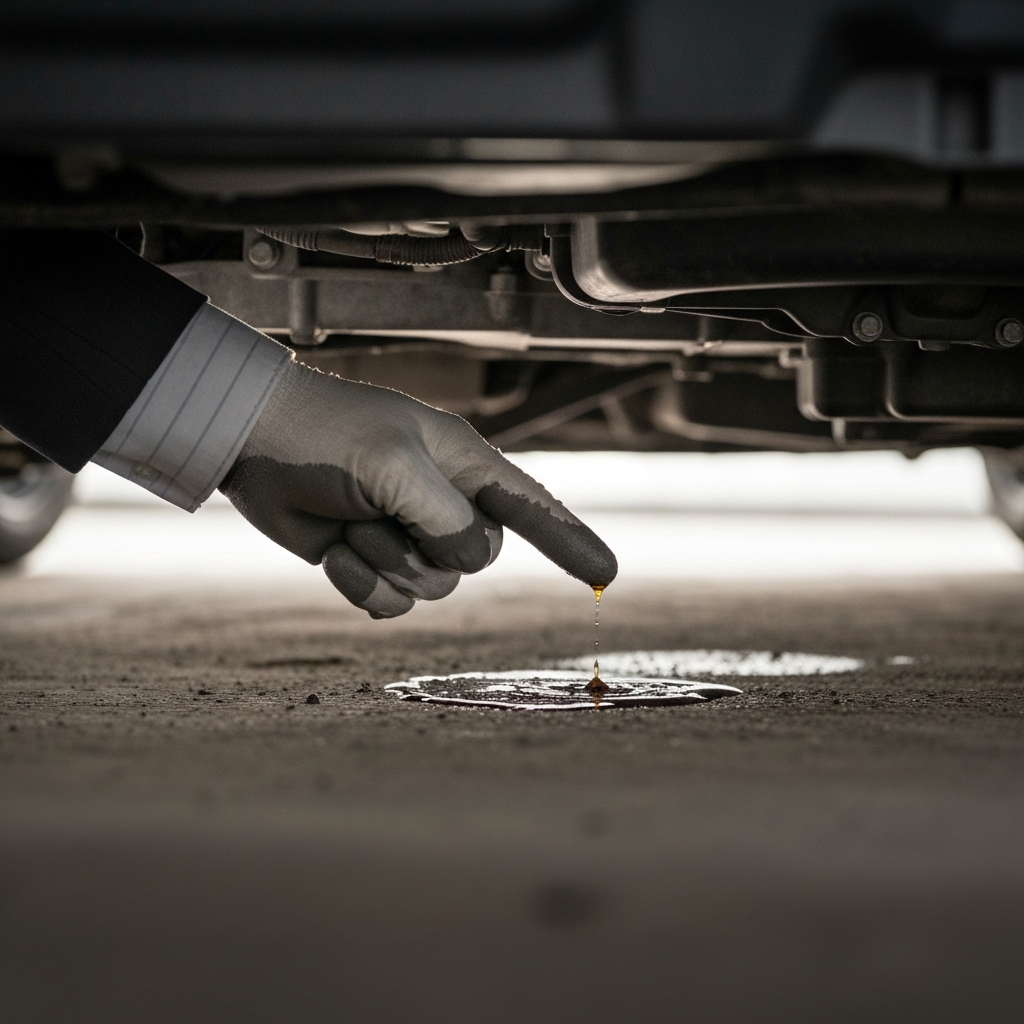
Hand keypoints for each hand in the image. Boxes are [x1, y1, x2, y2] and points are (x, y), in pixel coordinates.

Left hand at [220, 360, 616, 616]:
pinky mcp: (372, 560)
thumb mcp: (397, 467)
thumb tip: (465, 561)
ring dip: (386, 564)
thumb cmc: (329, 436)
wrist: (253, 444)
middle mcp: (444, 501)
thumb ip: (447, 519)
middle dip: (427, 550)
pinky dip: (362, 586)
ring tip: (351, 526)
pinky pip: (391, 605)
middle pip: (476, 561)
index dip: (571, 540)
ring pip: (432, 589)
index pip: (533, 507)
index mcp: (464, 464)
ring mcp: (408, 534)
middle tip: (382, 512)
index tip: (608, 574)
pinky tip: (335, 552)